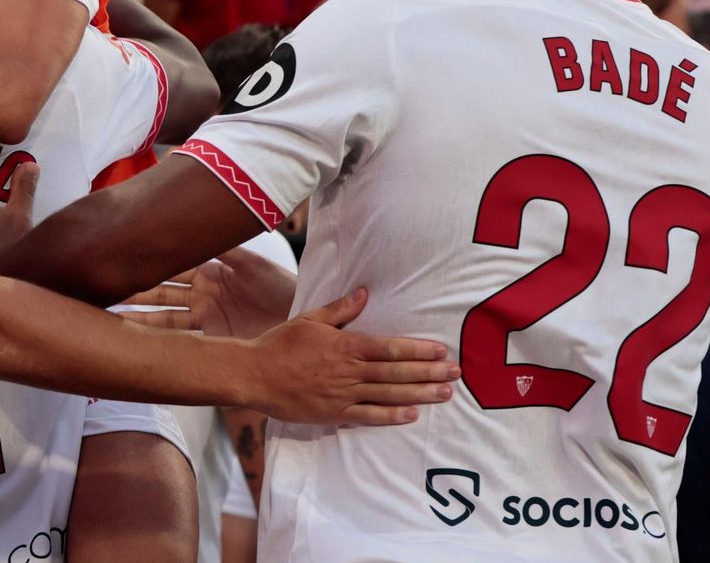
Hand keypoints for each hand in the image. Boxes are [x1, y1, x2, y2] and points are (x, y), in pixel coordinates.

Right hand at [119, 247, 296, 338]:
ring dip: (137, 313)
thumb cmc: (281, 288)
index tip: (124, 258)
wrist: (304, 319)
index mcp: (211, 270)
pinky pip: (178, 336)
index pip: (172, 265)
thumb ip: (222, 248)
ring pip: (162, 314)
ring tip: (109, 313)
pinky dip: (156, 335)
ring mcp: (204, 316)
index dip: (150, 262)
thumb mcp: (252, 264)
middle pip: (161, 289)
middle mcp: (203, 293)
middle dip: (134, 287)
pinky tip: (134, 335)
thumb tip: (194, 225)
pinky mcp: (210, 338)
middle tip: (103, 286)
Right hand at [243, 288, 458, 425]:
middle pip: (396, 371)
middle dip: (429, 372)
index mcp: (345, 345)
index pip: (390, 347)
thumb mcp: (310, 319)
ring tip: (445, 394)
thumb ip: (340, 309)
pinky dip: (391, 416)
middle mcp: (349, 370)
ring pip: (389, 394)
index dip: (418, 350)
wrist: (253, 374)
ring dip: (419, 393)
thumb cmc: (280, 344)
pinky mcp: (334, 413)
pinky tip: (412, 415)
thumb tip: (365, 292)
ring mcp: (343, 394)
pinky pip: (368, 415)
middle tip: (456, 374)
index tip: (441, 352)